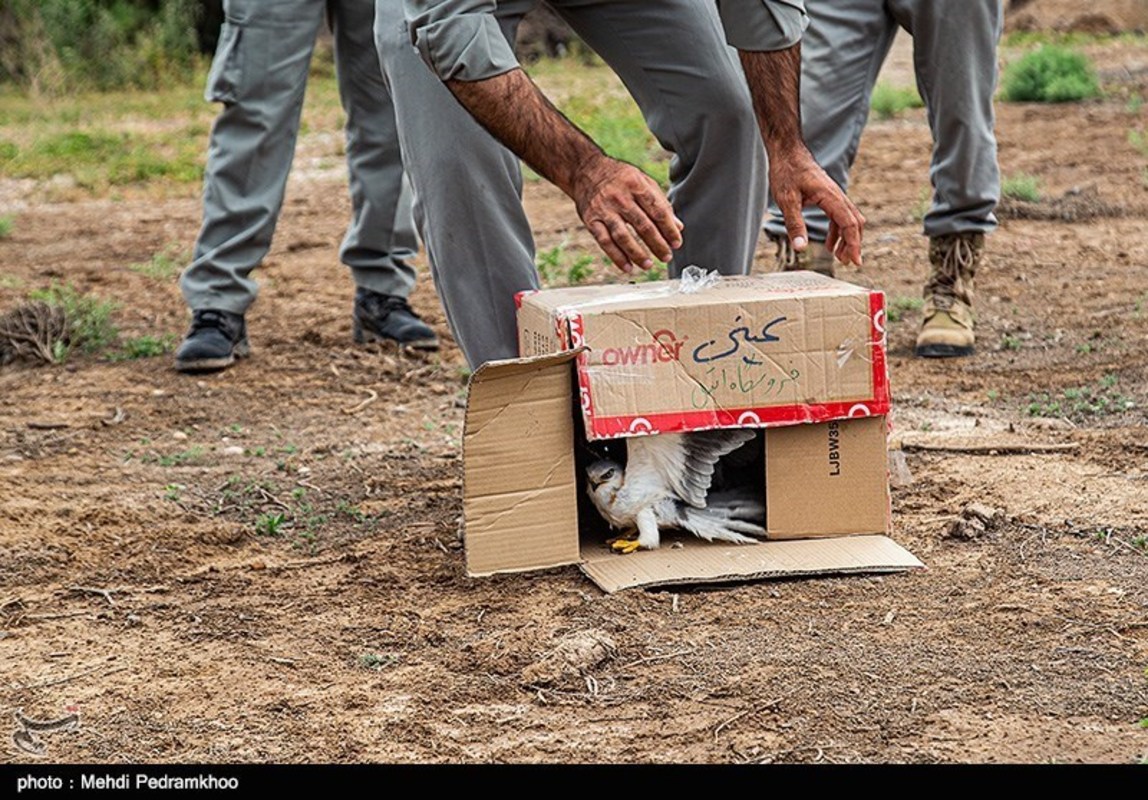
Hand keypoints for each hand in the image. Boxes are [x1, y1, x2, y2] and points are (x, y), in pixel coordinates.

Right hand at [572, 156, 683, 273]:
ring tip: (648, 265)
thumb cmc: (619, 177)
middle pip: (642, 225)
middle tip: (666, 256)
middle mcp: (620, 197)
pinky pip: (605, 242)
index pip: (657, 211)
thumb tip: (678, 226)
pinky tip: (628, 267)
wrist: (585, 170)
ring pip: (623, 236)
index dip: (669, 229)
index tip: (676, 243)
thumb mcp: (642, 181)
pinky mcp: (591, 220)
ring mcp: (604, 209)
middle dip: (657, 244)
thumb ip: (660, 203)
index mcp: (636, 185)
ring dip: (637, 254)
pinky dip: (617, 257)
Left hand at [770, 147, 865, 265]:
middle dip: (853, 244)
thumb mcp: (786, 200)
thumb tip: (801, 247)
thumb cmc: (787, 172)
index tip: (855, 261)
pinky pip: (839, 216)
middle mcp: (837, 195)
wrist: (787, 152)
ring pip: (849, 220)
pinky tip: (830, 244)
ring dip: (846, 239)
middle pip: (854, 222)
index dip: (853, 244)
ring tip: (839, 257)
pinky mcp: (828, 196)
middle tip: (849, 263)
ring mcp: (834, 195)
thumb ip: (795, 224)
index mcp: (830, 196)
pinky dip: (838, 231)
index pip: (848, 223)